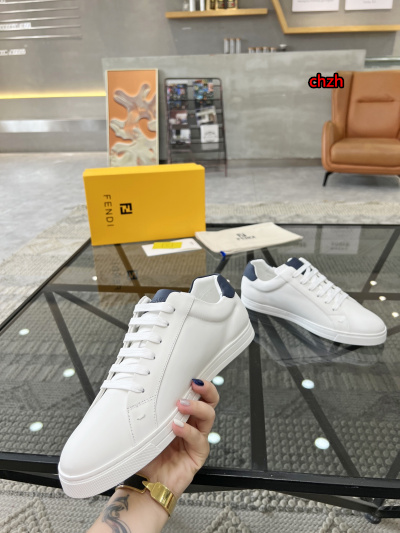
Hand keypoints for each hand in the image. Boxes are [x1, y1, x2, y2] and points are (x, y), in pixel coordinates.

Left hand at [138, 379, 218, 497]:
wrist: (145, 483)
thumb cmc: (147, 454)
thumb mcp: (147, 426)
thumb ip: (150, 410)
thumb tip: (143, 388)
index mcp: (183, 414)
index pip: (197, 394)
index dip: (198, 383)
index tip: (190, 373)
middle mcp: (193, 424)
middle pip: (210, 401)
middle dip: (206, 390)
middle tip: (194, 384)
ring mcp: (197, 439)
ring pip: (208, 416)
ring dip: (196, 407)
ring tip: (181, 405)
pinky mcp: (198, 454)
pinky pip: (199, 439)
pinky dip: (188, 431)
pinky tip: (176, 428)